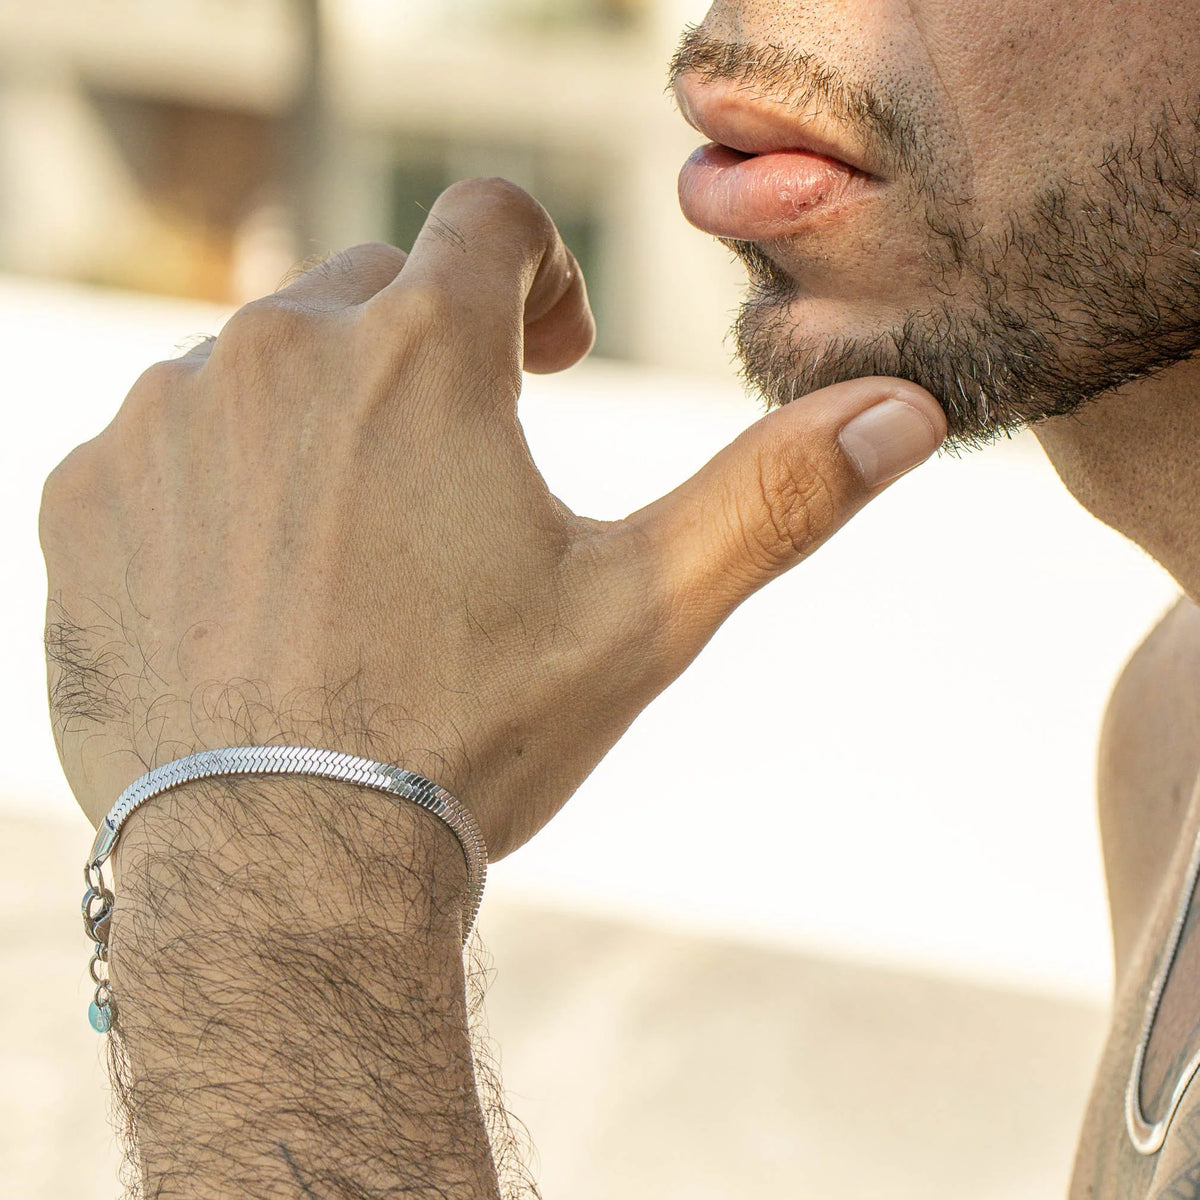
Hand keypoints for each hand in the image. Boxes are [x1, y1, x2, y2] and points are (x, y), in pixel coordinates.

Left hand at [40, 177, 943, 860]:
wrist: (284, 869)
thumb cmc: (474, 735)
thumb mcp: (644, 614)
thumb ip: (775, 496)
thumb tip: (910, 409)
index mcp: (423, 351)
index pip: (489, 218)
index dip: (535, 275)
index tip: (540, 362)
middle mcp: (277, 350)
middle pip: (371, 291)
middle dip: (426, 361)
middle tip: (457, 490)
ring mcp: (165, 418)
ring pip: (265, 368)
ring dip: (322, 429)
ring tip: (359, 563)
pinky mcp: (86, 494)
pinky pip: (168, 444)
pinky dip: (220, 490)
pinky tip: (260, 595)